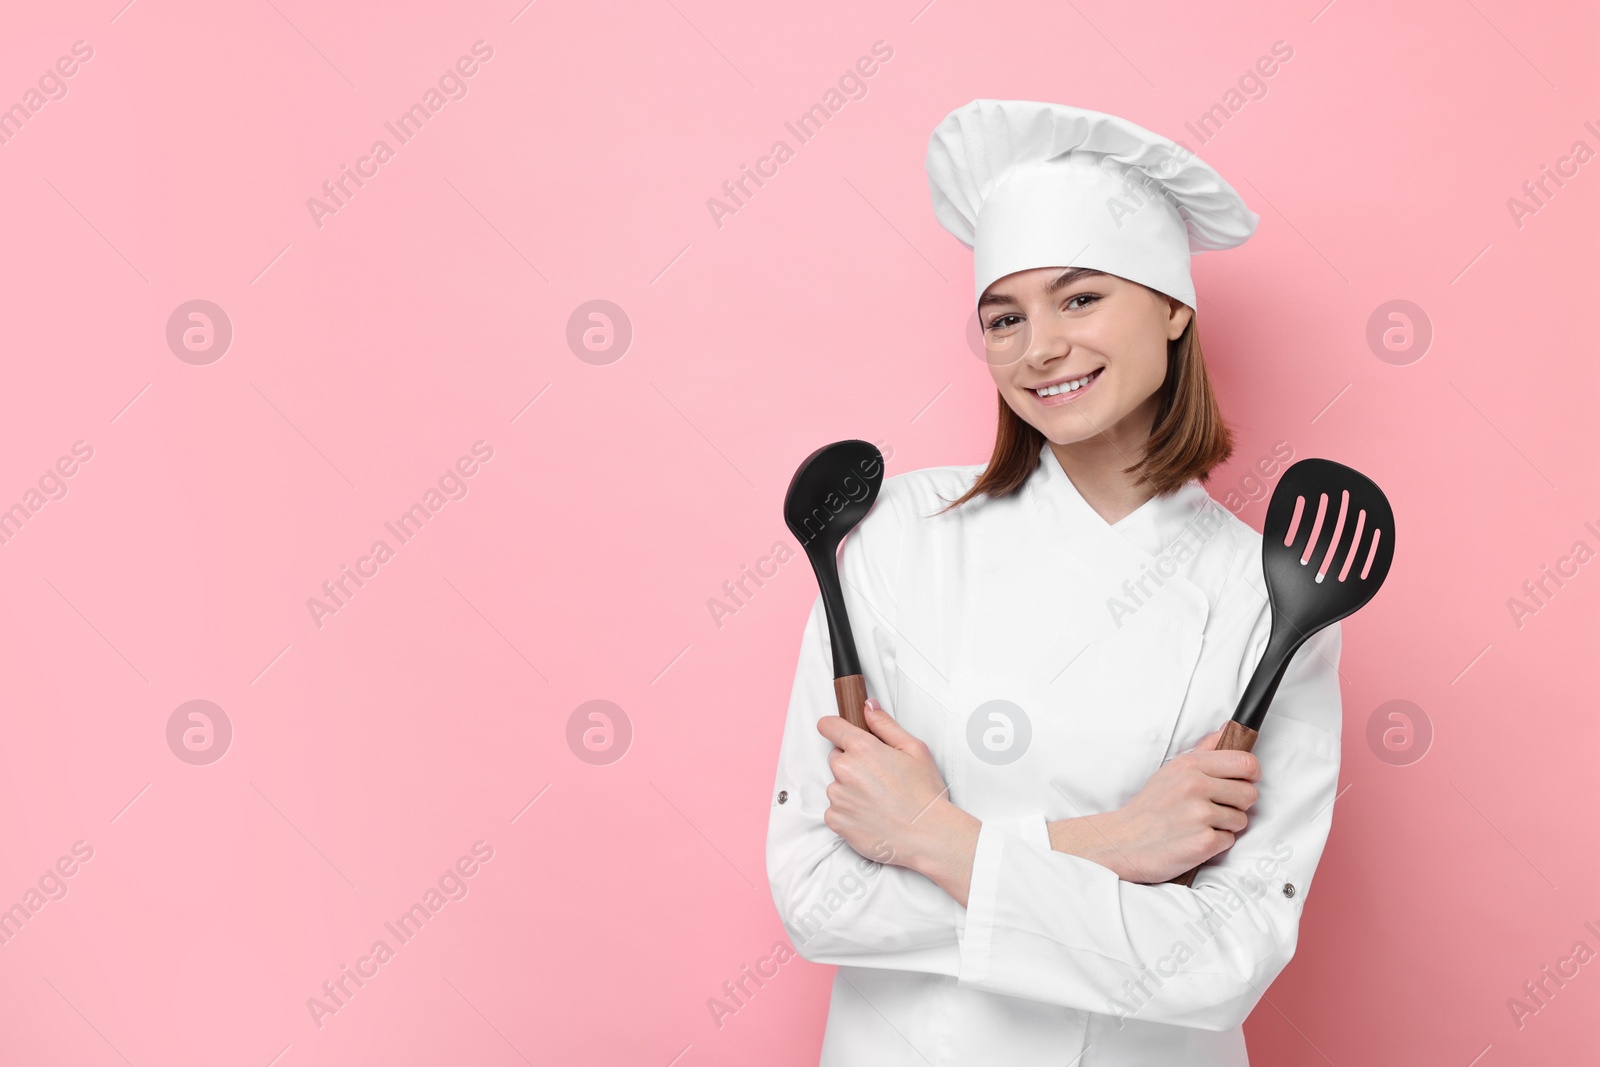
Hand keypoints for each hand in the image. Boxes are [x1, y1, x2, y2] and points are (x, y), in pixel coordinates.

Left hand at [816, 699, 972, 877]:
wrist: (928, 836)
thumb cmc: (925, 794)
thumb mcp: (914, 749)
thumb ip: (885, 724)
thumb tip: (868, 706)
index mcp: (862, 748)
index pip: (829, 726)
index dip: (836, 728)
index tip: (841, 733)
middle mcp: (844, 770)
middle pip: (836, 757)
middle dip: (852, 763)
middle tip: (879, 777)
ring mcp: (838, 797)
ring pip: (836, 785)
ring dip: (850, 789)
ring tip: (879, 800)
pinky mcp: (836, 820)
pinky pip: (835, 810)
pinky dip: (849, 812)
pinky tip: (872, 815)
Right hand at [1055, 727, 1260, 883]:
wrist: (1123, 841)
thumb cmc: (1150, 807)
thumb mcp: (1172, 770)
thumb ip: (1205, 750)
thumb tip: (1229, 729)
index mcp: (1190, 766)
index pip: (1246, 763)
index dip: (1250, 774)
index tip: (1242, 781)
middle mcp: (1196, 787)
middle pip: (1250, 793)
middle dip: (1238, 804)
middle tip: (1216, 807)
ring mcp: (1200, 815)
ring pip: (1242, 819)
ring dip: (1225, 825)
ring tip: (1200, 823)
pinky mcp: (1203, 842)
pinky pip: (1229, 841)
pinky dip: (1215, 843)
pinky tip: (1195, 837)